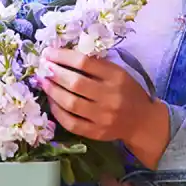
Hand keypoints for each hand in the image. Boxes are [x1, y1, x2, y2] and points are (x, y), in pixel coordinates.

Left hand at [41, 47, 170, 169]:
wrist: (142, 121)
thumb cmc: (127, 91)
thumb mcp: (118, 73)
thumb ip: (95, 65)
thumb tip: (62, 56)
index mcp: (116, 76)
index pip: (85, 62)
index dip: (63, 56)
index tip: (49, 52)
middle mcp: (110, 96)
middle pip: (76, 83)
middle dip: (54, 73)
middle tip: (43, 67)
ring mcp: (103, 117)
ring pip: (71, 103)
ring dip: (52, 91)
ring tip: (43, 82)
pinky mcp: (96, 132)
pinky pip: (71, 123)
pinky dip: (57, 111)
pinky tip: (52, 102)